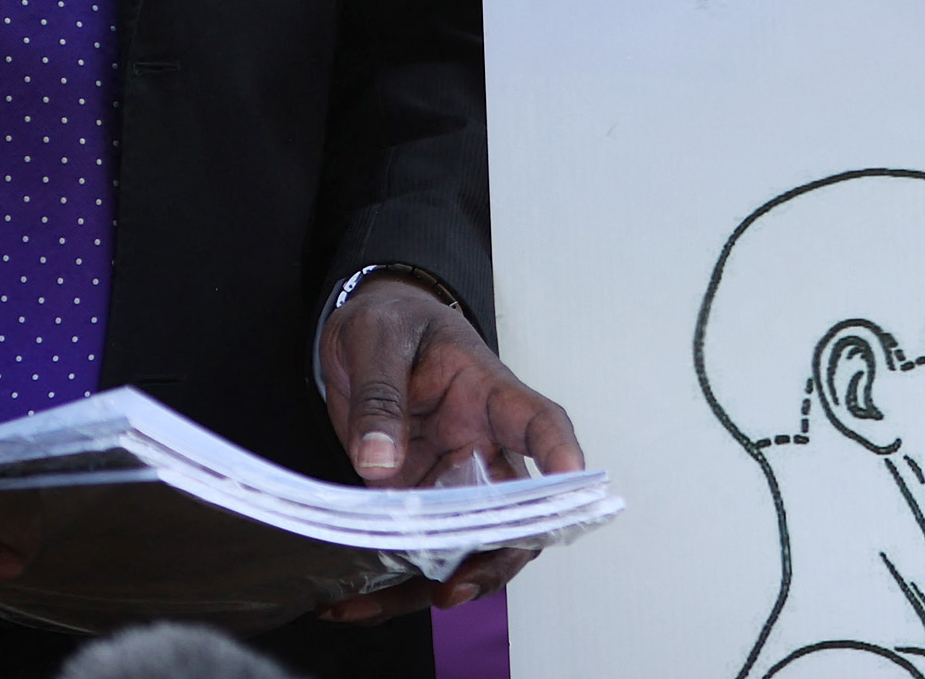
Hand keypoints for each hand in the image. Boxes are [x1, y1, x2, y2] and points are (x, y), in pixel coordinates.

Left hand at [314, 274, 581, 623]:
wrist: (363, 329)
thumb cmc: (390, 321)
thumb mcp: (377, 341)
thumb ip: (379, 397)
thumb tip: (378, 461)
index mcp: (488, 393)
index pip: (538, 422)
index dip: (560, 453)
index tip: (572, 481)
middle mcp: (481, 445)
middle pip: (515, 512)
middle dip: (495, 557)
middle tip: (456, 585)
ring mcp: (451, 478)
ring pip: (466, 546)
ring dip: (430, 583)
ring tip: (375, 604)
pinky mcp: (415, 498)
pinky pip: (416, 550)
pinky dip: (388, 582)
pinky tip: (352, 600)